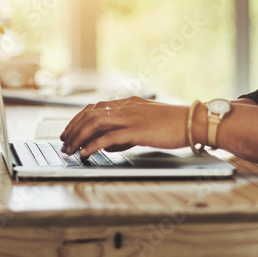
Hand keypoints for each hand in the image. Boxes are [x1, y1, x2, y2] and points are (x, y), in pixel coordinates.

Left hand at [59, 96, 189, 155]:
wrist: (194, 122)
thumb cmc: (173, 125)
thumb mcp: (144, 124)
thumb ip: (125, 132)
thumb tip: (108, 145)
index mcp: (127, 103)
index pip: (93, 108)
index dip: (77, 119)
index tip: (68, 131)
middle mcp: (125, 107)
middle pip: (89, 115)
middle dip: (72, 130)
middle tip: (63, 143)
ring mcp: (130, 118)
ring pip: (94, 124)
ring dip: (78, 138)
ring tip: (69, 150)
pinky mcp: (136, 130)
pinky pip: (108, 137)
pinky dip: (93, 145)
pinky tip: (85, 153)